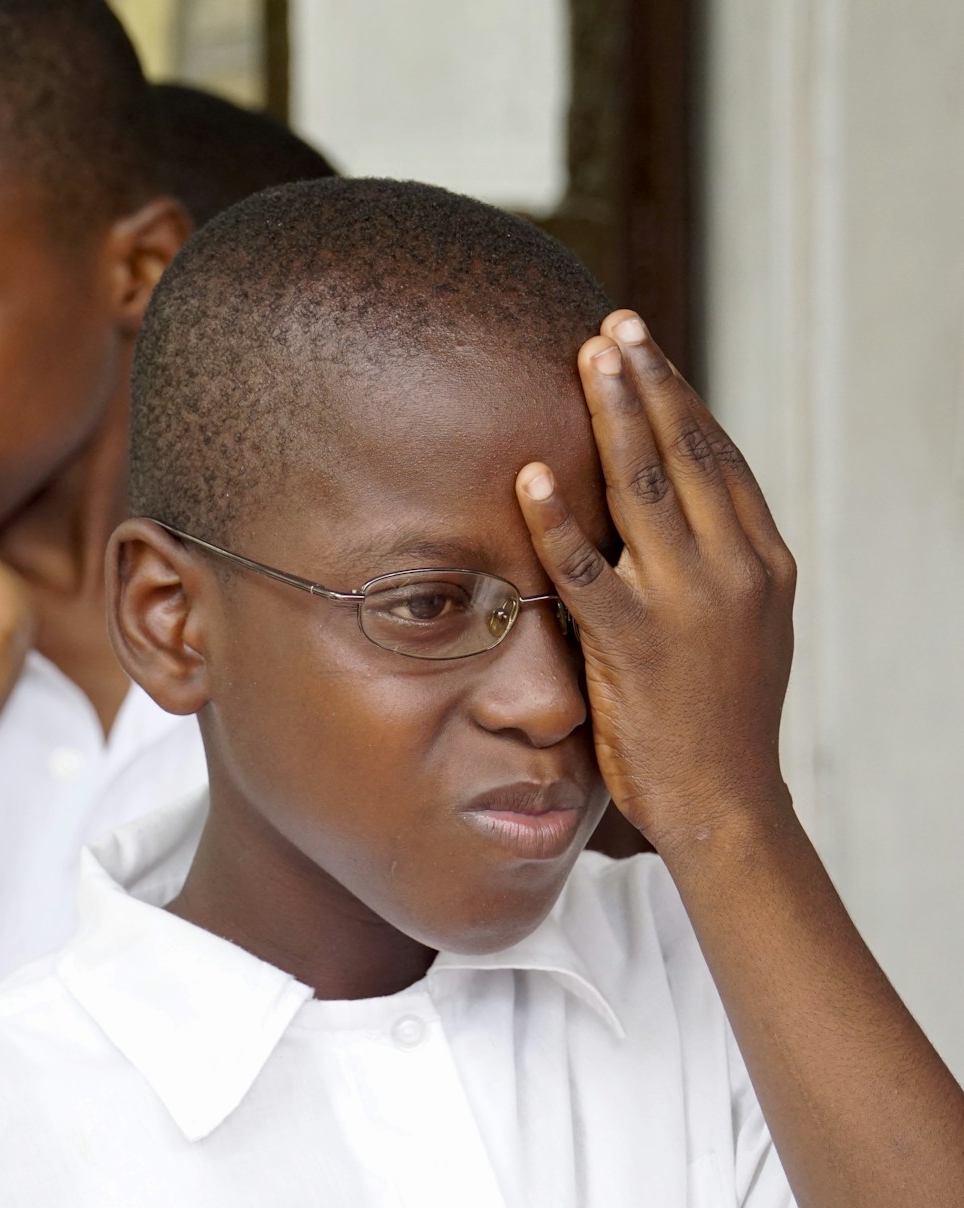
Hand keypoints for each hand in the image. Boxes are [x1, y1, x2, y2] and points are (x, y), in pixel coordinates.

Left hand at [515, 311, 797, 851]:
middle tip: (614, 326)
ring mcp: (687, 603)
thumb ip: (712, 568)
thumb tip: (674, 514)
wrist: (725, 802)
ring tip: (586, 361)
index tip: (646, 350)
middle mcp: (733, 570)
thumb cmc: (719, 719)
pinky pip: (586, 568)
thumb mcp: (740, 629)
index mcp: (762, 562)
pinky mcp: (636, 642)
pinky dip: (555, 519)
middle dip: (647, 383)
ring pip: (646, 489)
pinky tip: (526, 477)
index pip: (719, 460)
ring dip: (612, 418)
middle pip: (686, 454)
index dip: (680, 398)